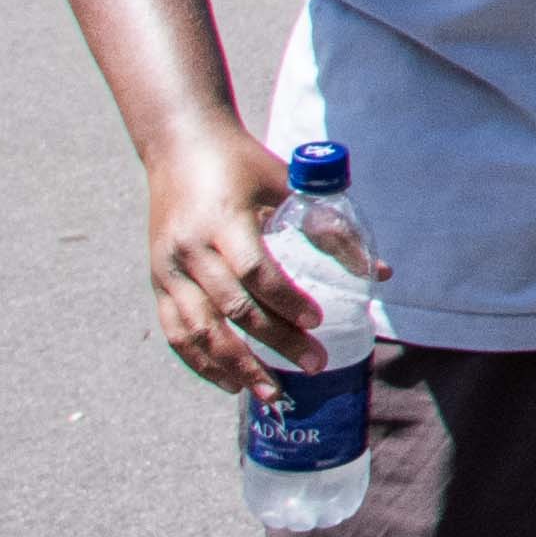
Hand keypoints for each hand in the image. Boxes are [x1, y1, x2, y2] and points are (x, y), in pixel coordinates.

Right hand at [143, 121, 380, 396]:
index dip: (287, 301)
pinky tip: (229, 382)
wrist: (178, 143)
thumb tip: (378, 272)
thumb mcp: (286, 182)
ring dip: (235, 366)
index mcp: (221, 221)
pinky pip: (175, 331)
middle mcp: (189, 249)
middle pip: (232, 308)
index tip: (318, 322)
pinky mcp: (157, 280)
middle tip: (313, 365)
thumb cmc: (240, 163)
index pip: (256, 272)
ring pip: (198, 330)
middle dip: (274, 343)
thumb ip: (328, 225)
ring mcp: (168, 268)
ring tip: (271, 393)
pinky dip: (200, 362)